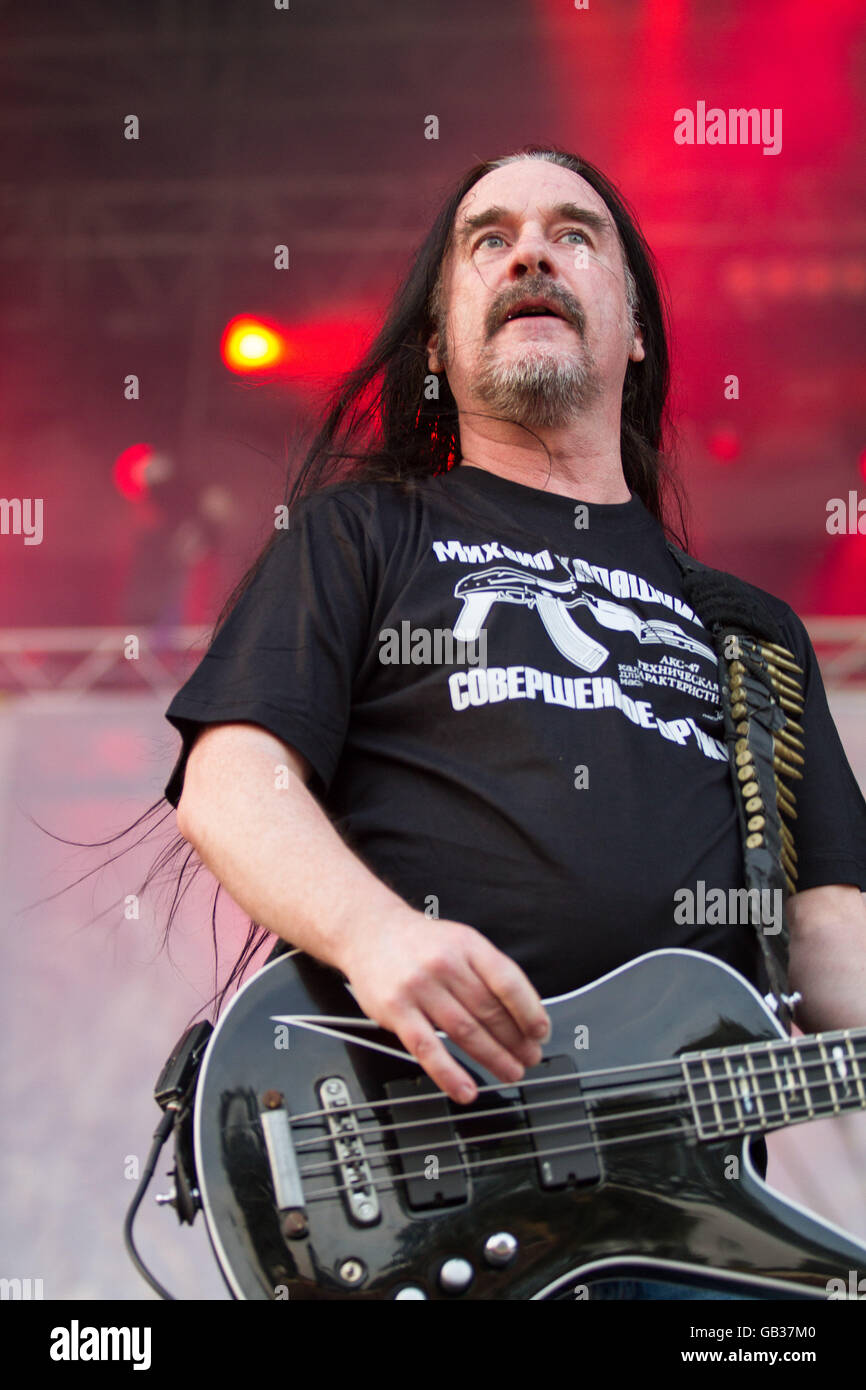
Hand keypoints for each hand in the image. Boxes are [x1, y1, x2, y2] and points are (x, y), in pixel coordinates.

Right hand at [338, 908, 550, 1103]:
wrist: (369, 931)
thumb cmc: (420, 943)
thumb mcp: (460, 941)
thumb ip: (488, 972)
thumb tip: (524, 1012)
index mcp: (467, 945)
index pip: (508, 982)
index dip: (530, 1011)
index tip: (541, 1032)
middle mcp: (444, 964)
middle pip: (489, 1011)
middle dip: (516, 1041)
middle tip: (530, 1058)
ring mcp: (419, 987)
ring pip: (464, 1032)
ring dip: (493, 1058)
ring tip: (510, 1071)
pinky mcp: (396, 1011)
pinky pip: (427, 1049)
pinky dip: (449, 1074)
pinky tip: (466, 1089)